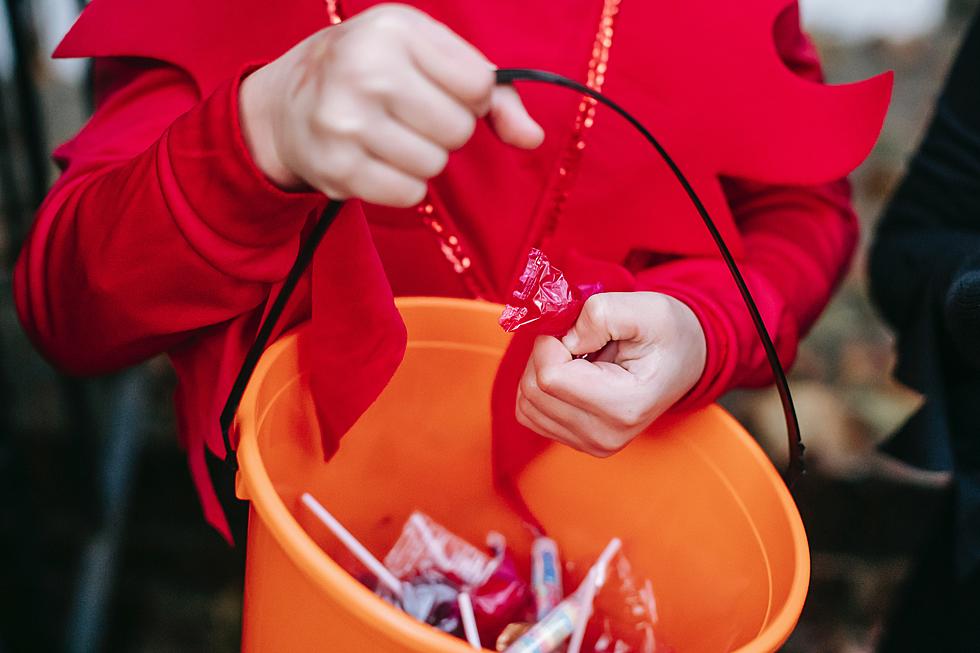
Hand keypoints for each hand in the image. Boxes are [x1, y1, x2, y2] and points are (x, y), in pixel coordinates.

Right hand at [239, 3, 543, 205]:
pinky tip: (377, 161)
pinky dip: (402, 185)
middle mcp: (364, 71)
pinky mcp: (337, 169)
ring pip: (434, 165)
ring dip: (423, 159)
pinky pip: (409, 195)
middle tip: (410, 116)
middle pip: (458, 130)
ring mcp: (346, 122)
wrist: (287, 103)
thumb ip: (493, 93)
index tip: (438, 89)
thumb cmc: (372, 72)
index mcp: (392, 30)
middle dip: (445, 130)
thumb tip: (533, 139)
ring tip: (390, 137)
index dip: (469, 96)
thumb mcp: (427, 57)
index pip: (478, 86)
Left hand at [516, 292, 706, 456]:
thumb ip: (599, 315)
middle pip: (533, 391)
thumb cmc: (668, 333)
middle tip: (576, 340)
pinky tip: (570, 374)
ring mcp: (591, 445)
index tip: (577, 330)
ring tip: (577, 358)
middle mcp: (604, 436)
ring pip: (526, 404)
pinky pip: (531, 414)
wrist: (685, 359)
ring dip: (540, 370)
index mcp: (623, 406)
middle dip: (544, 354)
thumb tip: (563, 339)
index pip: (549, 377)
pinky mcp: (579, 443)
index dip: (551, 342)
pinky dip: (540, 388)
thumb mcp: (644, 308)